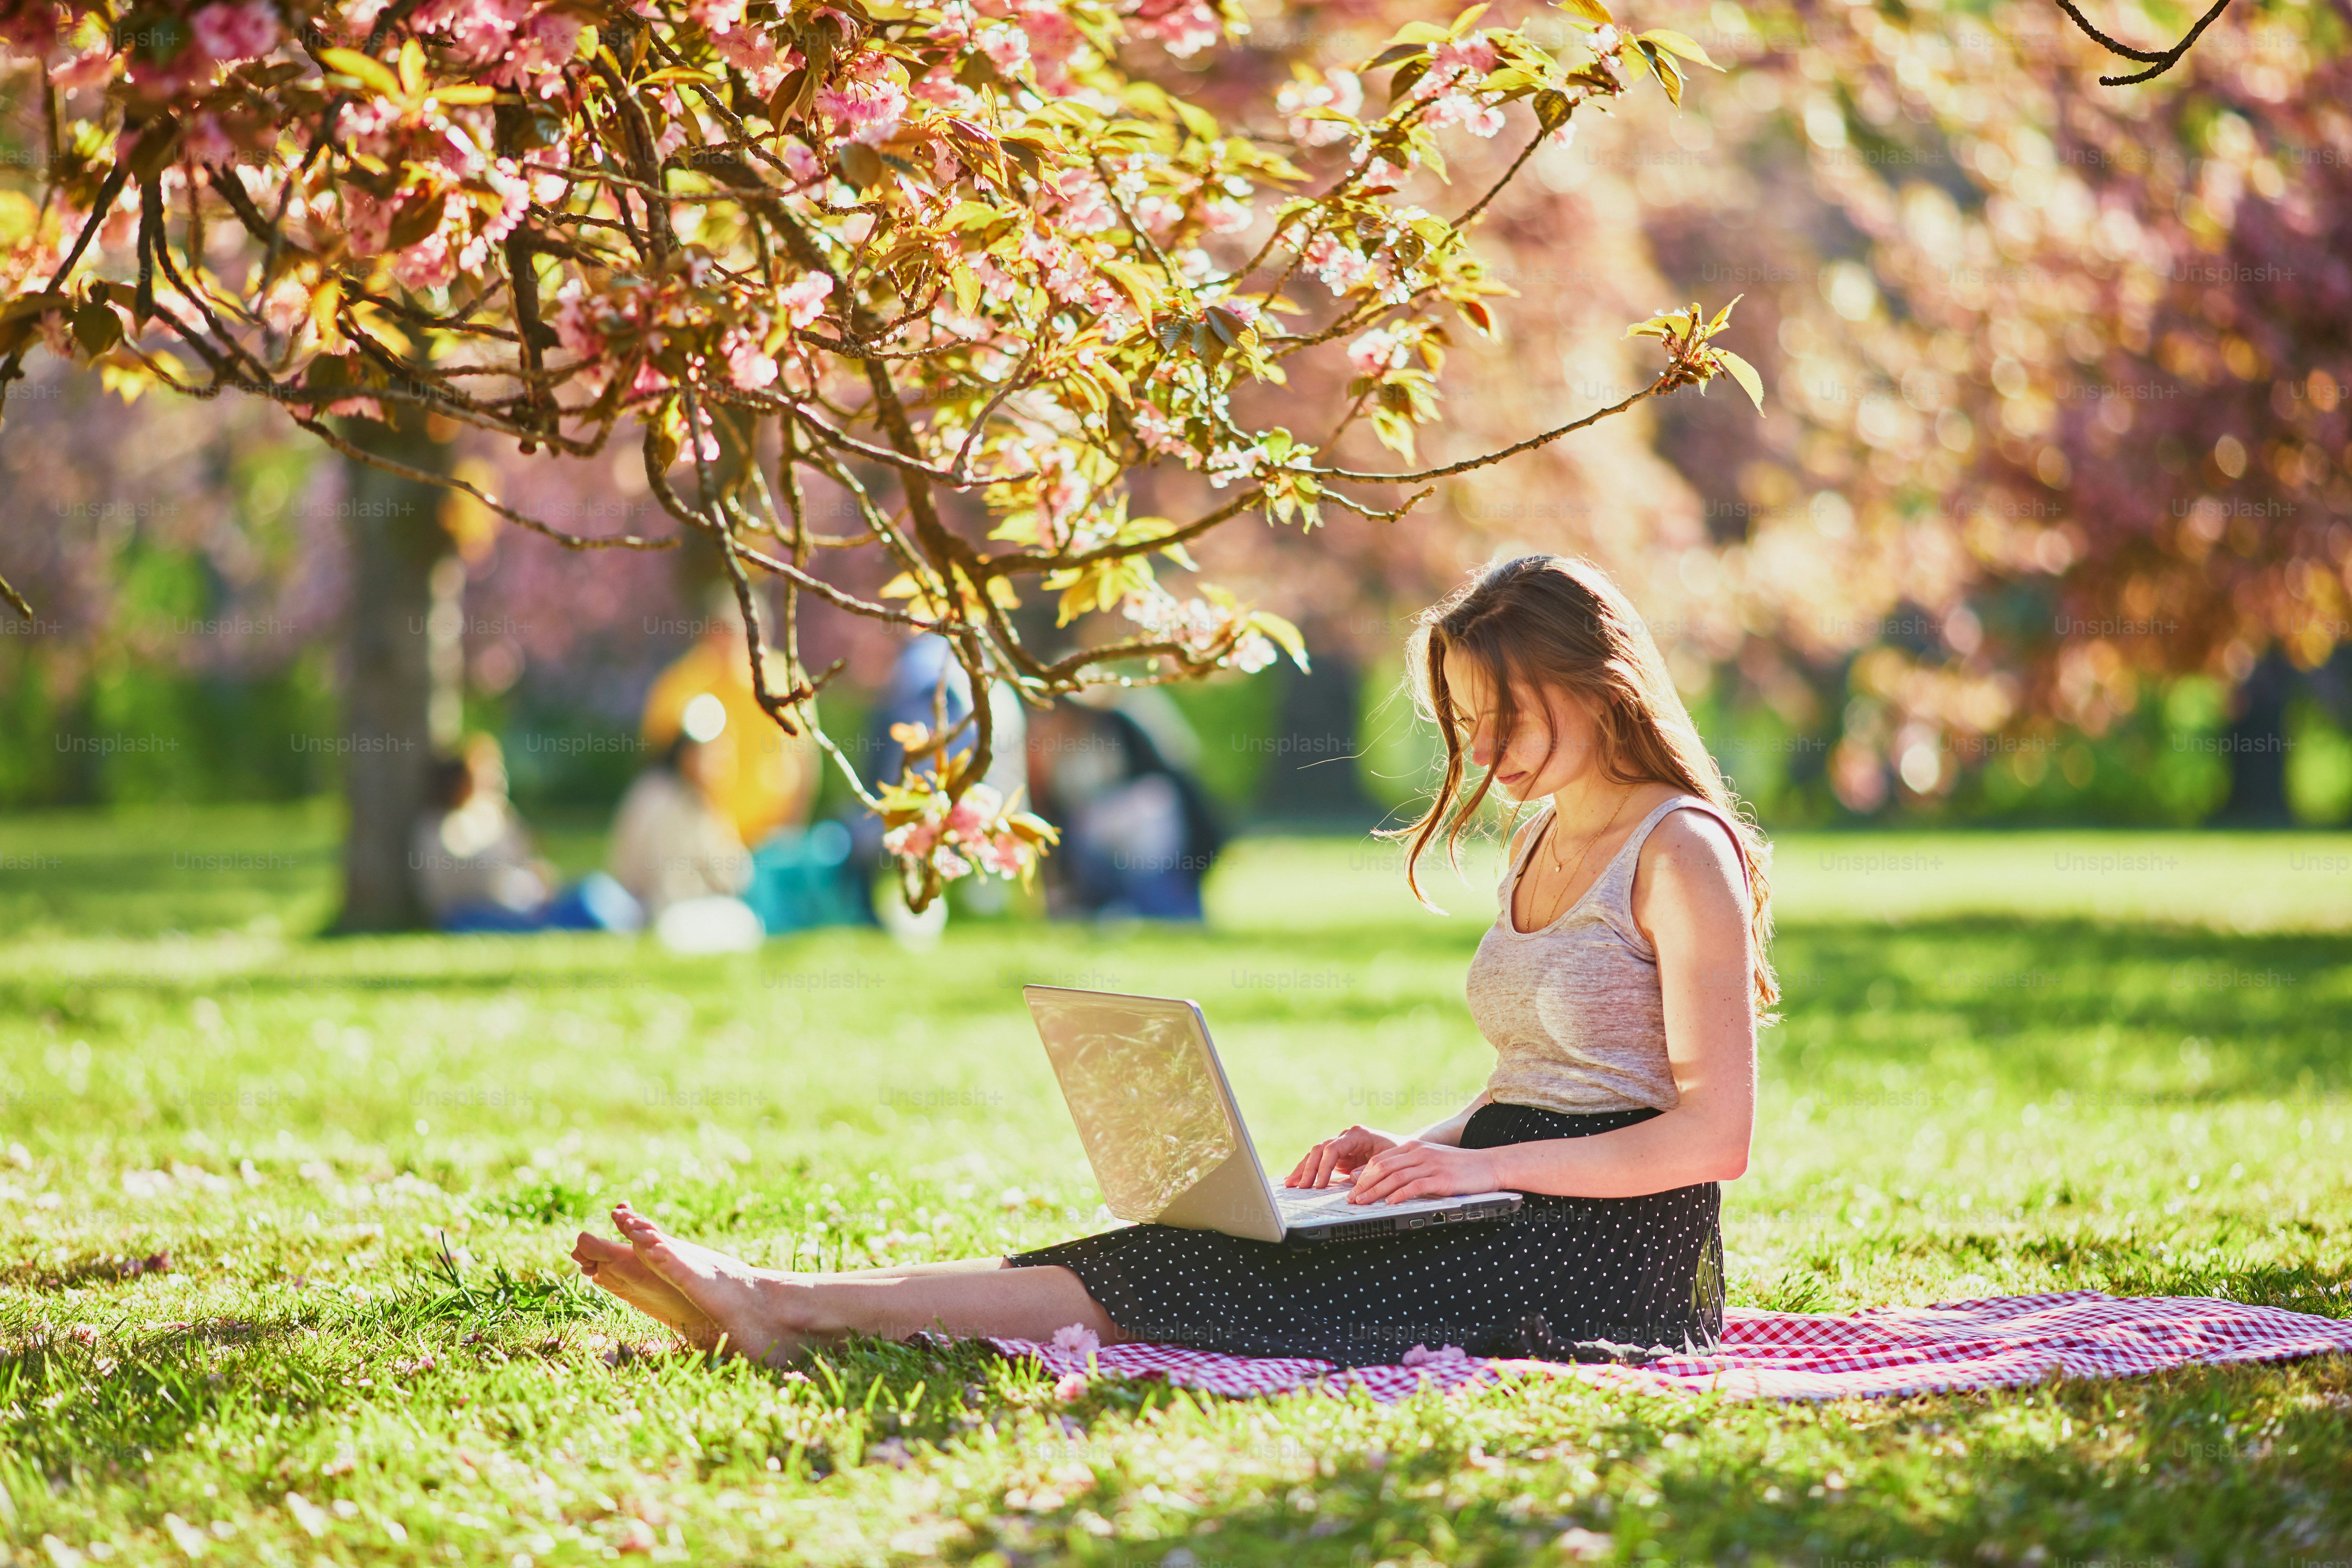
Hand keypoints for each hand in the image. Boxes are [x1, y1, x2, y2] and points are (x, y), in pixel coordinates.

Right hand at [1285, 1125, 1399, 1188]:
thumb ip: (1368, 1169)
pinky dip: (1308, 1170)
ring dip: (1303, 1169)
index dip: (1324, 1166)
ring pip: (1315, 1154)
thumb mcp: (1387, 1161)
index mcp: (1357, 1134)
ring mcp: (1340, 1145)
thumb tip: (1351, 1178)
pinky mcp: (1338, 1156)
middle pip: (1320, 1150)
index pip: (1333, 1148)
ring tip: (1290, 1183)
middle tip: (1301, 1186)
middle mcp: (1345, 1136)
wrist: (1403, 1151)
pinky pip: (1319, 1161)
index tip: (1319, 1183)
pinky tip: (1296, 1178)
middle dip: (1308, 1169)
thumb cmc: (1397, 1154)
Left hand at [1346, 1140, 1503, 1205]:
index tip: (1352, 1188)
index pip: (1381, 1159)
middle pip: (1383, 1167)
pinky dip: (1399, 1194)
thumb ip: (1411, 1167)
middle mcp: (1420, 1153)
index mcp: (1415, 1147)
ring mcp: (1430, 1165)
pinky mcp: (1442, 1178)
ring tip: (1363, 1203)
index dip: (1363, 1174)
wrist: (1489, 1165)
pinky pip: (1415, 1185)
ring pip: (1395, 1176)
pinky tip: (1390, 1203)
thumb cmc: (1460, 1167)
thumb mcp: (1432, 1161)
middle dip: (1364, 1184)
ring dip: (1375, 1191)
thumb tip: (1388, 1182)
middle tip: (1352, 1198)